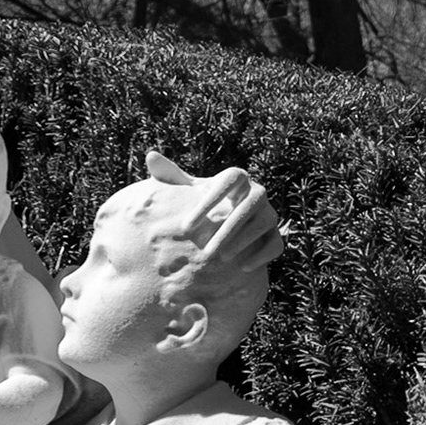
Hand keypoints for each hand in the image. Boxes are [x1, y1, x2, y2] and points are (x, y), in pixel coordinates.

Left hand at [145, 149, 281, 269]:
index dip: (210, 200)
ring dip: (245, 240)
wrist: (225, 227)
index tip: (186, 227)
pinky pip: (275, 244)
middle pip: (250, 203)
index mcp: (237, 178)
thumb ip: (170, 176)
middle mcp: (257, 193)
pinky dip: (262, 255)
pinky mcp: (274, 236)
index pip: (230, 179)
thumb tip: (150, 155)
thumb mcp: (186, 192)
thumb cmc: (202, 206)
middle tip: (206, 251)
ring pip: (265, 222)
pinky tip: (243, 268)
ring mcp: (269, 214)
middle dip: (228, 227)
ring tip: (222, 258)